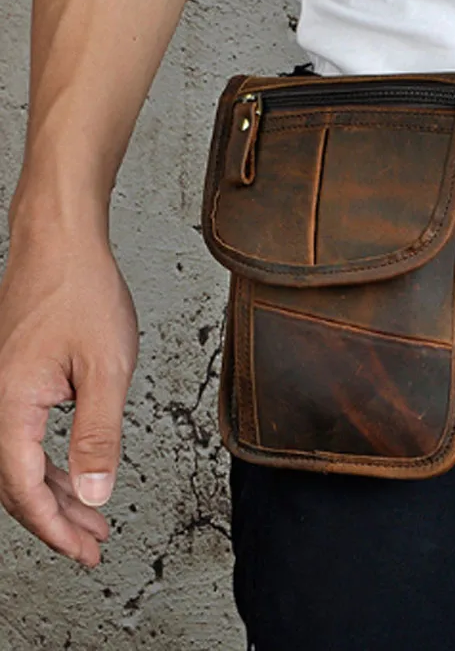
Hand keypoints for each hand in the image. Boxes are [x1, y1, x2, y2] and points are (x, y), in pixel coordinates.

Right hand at [0, 228, 137, 566]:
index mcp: (10, 404)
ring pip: (21, 461)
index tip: (82, 550)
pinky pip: (25, 436)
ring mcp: (1, 390)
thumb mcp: (105, 370)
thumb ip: (99, 435)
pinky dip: (53, 462)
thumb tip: (96, 493)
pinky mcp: (14, 379)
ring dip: (56, 493)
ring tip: (90, 517)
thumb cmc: (81, 293)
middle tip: (91, 544)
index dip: (55, 527)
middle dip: (57, 518)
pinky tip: (75, 470)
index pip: (24, 488)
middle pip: (17, 483)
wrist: (61, 245)